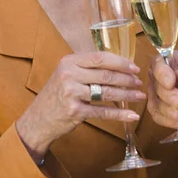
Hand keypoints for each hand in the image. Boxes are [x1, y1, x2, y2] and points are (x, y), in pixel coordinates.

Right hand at [16, 51, 144, 161]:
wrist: (38, 119)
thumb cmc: (56, 95)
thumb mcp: (65, 74)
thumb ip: (85, 67)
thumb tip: (116, 63)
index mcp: (68, 61)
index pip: (99, 57)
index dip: (120, 62)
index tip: (134, 67)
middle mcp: (69, 74)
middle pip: (106, 74)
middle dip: (127, 79)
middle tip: (139, 82)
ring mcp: (71, 93)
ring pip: (107, 92)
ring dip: (127, 95)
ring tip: (139, 96)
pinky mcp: (75, 111)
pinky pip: (103, 112)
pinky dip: (119, 114)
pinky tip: (131, 114)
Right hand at [147, 51, 177, 132]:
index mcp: (170, 62)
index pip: (158, 63)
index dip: (162, 73)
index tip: (171, 83)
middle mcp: (159, 76)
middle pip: (155, 85)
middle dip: (167, 95)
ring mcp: (157, 94)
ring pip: (154, 102)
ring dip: (167, 110)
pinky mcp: (158, 110)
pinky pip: (157, 116)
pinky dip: (167, 120)